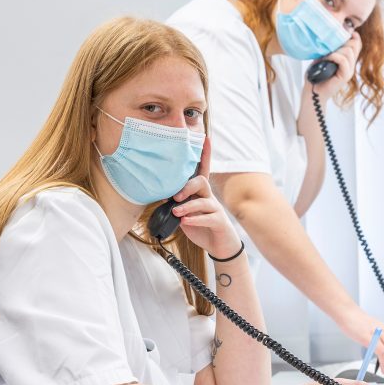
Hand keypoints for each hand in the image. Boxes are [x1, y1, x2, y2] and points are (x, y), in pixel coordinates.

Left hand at [171, 137, 241, 258]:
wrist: (220, 246)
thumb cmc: (202, 227)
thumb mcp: (186, 215)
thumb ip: (178, 205)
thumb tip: (163, 198)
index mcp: (201, 193)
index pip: (203, 170)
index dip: (205, 154)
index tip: (205, 138)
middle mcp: (209, 198)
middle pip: (202, 182)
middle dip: (187, 187)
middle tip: (175, 197)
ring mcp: (215, 210)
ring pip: (204, 201)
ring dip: (188, 206)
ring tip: (177, 212)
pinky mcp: (219, 222)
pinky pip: (208, 217)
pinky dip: (195, 219)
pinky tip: (185, 222)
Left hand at [309, 31, 361, 99]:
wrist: (312, 93)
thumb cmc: (315, 77)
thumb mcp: (321, 59)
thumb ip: (329, 49)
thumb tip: (328, 37)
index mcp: (347, 61)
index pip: (357, 45)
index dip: (354, 37)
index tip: (346, 32)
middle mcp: (350, 66)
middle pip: (354, 45)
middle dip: (341, 42)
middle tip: (329, 48)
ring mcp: (348, 71)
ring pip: (349, 52)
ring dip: (336, 50)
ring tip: (325, 56)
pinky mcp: (345, 76)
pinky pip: (343, 60)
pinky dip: (335, 56)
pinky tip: (327, 58)